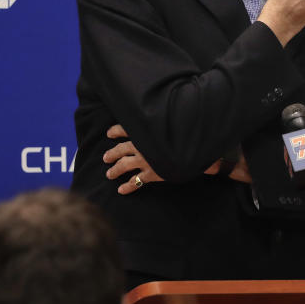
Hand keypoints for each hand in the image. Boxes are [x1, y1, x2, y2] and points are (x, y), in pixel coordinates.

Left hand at [103, 125, 252, 193]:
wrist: (199, 154)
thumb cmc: (188, 136)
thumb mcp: (175, 125)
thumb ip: (164, 124)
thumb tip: (162, 113)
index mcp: (147, 132)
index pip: (127, 128)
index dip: (116, 130)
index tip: (109, 133)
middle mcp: (144, 146)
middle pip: (121, 148)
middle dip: (112, 153)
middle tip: (105, 157)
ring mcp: (147, 161)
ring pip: (124, 165)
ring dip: (115, 170)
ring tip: (109, 174)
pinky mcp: (153, 174)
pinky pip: (136, 182)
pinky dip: (128, 186)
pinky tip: (121, 190)